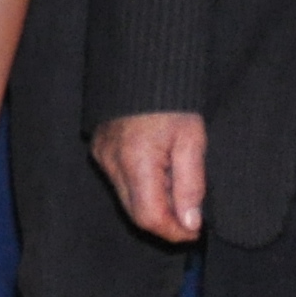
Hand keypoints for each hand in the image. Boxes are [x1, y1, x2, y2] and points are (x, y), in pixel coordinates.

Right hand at [92, 112, 206, 242]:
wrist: (144, 65)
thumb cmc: (172, 101)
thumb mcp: (192, 140)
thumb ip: (191, 185)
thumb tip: (190, 223)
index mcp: (136, 161)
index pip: (151, 217)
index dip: (175, 231)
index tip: (195, 231)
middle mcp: (112, 162)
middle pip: (136, 214)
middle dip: (165, 221)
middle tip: (191, 216)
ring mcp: (102, 155)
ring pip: (127, 199)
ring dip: (154, 203)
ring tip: (177, 186)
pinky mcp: (100, 149)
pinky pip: (119, 181)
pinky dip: (141, 186)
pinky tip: (159, 170)